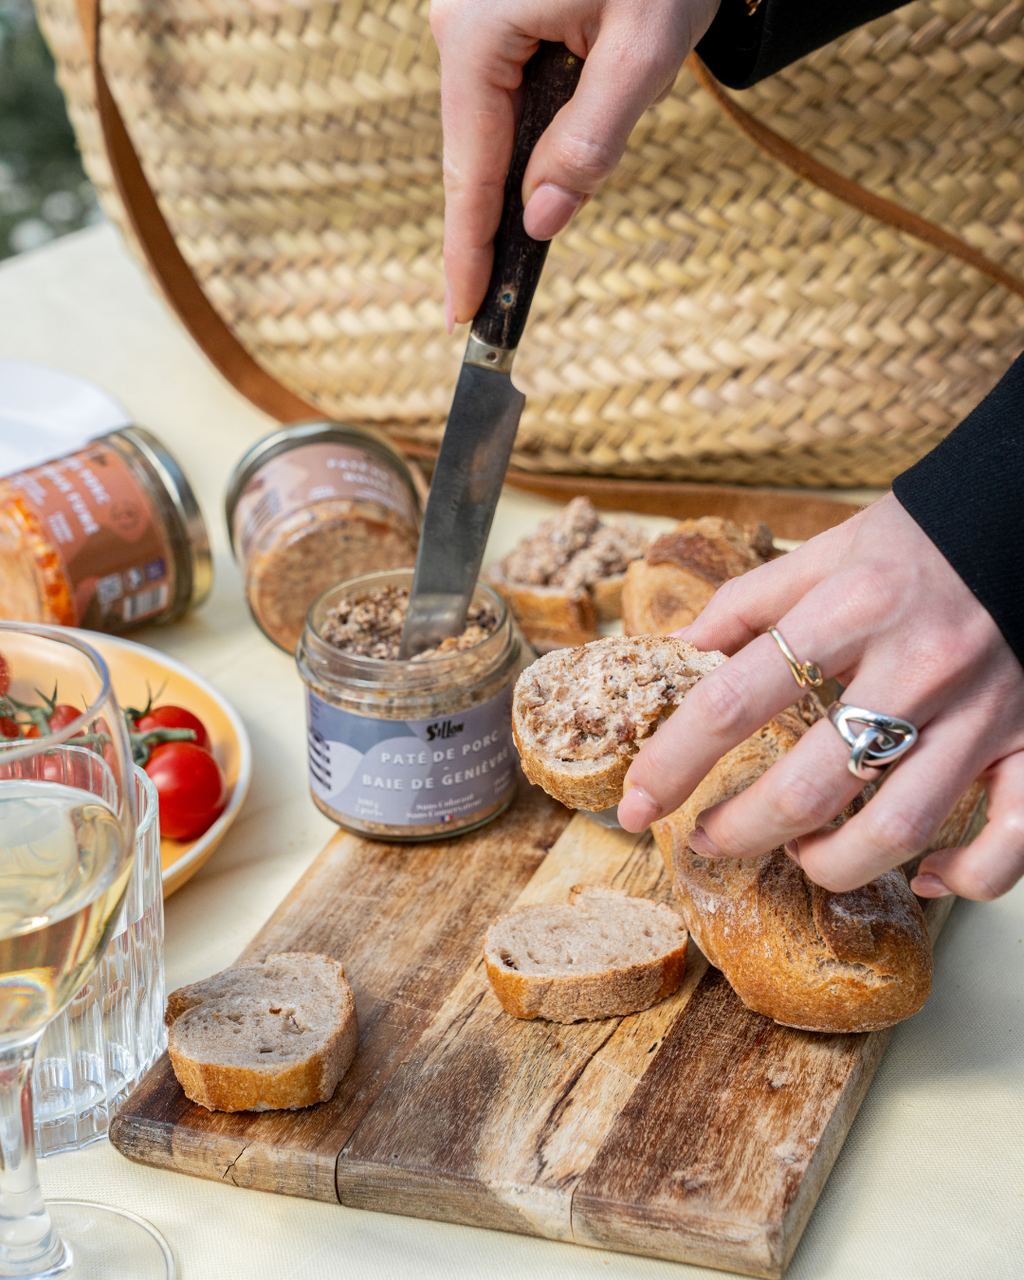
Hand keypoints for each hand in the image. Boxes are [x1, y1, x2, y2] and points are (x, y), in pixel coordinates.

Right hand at [430, 0, 720, 329]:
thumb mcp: (645, 49)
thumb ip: (590, 142)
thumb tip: (541, 220)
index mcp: (477, 35)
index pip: (468, 173)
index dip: (468, 252)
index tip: (462, 316)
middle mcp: (459, 24)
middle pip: (475, 153)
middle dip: (500, 219)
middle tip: (500, 297)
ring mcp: (473, 14)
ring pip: (495, 125)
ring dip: (533, 165)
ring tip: (565, 181)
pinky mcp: (497, 10)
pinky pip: (508, 92)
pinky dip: (536, 130)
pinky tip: (567, 138)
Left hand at [617, 493, 1023, 901]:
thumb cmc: (917, 542)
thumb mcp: (824, 552)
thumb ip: (747, 603)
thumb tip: (676, 649)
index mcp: (849, 609)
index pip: (732, 702)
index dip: (672, 764)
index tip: (637, 804)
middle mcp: (915, 667)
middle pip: (809, 788)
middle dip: (740, 831)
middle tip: (709, 837)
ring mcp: (981, 713)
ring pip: (897, 830)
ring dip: (832, 864)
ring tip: (801, 853)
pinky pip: (1011, 841)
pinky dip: (966, 878)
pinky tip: (922, 877)